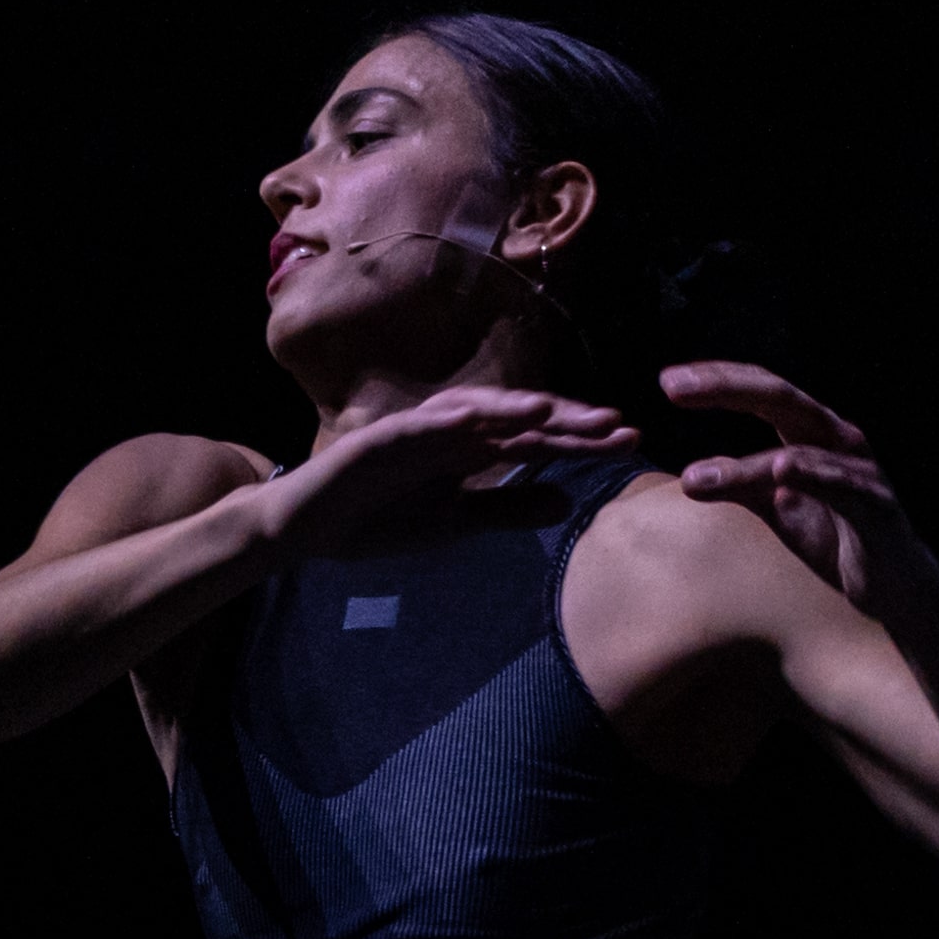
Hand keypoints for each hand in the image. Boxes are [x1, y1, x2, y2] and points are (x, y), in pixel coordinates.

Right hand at [265, 381, 640, 555]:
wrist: (309, 530)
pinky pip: (415, 427)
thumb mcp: (453, 525)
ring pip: (473, 413)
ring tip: (554, 411)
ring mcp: (414, 432)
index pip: (536, 443)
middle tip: (614, 422)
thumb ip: (503, 511)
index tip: (629, 441)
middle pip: (515, 420)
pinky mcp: (377, 440)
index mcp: (470, 453)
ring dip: (513, 408)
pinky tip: (475, 419)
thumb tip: (565, 504)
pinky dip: (445, 420)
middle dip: (564, 420)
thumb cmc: (379, 520)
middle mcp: (449, 433)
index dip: (581, 442)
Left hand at [658, 363, 938, 609]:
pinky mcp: (875, 505)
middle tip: (672, 385)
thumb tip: (695, 475)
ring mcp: (859, 468)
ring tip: (693, 476)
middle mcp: (837, 438)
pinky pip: (841, 484)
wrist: (896, 590)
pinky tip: (780, 471)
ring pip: (800, 445)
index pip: (761, 393)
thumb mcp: (780, 512)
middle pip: (779, 397)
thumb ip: (744, 488)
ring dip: (744, 463)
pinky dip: (812, 474)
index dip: (718, 382)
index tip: (668, 381)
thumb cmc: (840, 540)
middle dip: (725, 387)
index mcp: (812, 433)